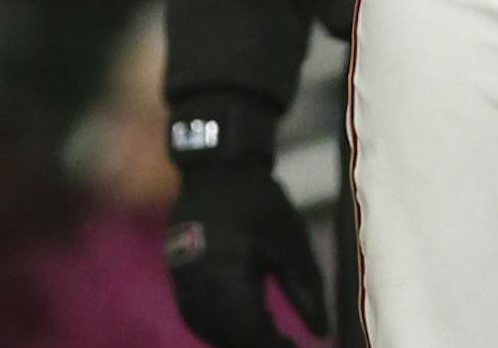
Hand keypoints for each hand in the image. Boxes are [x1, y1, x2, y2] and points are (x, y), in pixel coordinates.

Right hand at [165, 100, 328, 347]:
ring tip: (267, 337)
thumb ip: (306, 289)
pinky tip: (239, 325)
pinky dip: (218, 328)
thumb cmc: (260, 202)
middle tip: (286, 345)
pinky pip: (196, 317)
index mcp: (229, 274)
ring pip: (209, 331)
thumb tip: (321, 332)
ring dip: (236, 339)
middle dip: (256, 344)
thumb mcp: (291, 241)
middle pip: (228, 337)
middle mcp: (200, 285)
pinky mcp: (176, 277)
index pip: (252, 333)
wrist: (217, 168)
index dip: (276, 347)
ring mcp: (182, 283)